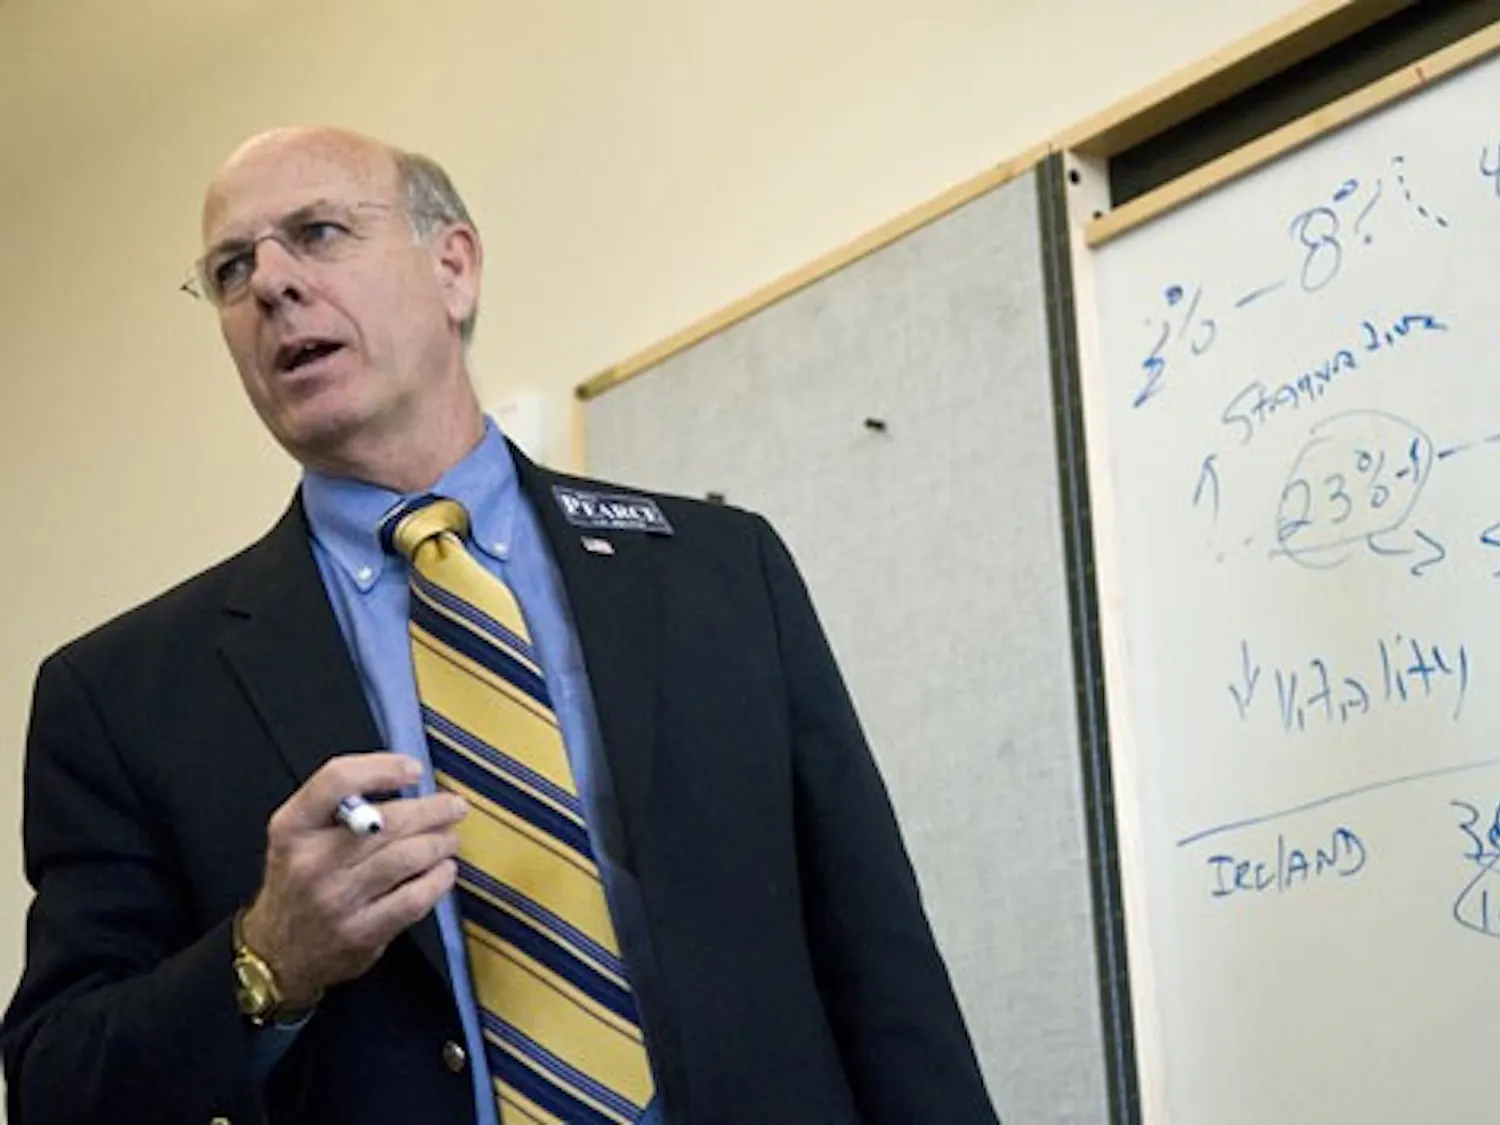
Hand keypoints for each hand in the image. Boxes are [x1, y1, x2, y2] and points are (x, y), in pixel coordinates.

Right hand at [239, 752, 466, 1006]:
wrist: (277, 954)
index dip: (383, 768)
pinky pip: (413, 898)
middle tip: (453, 807)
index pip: (337, 780)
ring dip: (439, 843)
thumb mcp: (297, 838)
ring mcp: (335, 900)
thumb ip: (340, 807)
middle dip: (432, 810)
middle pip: (387, 821)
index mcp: (292, 828)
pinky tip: (443, 871)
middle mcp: (311, 862)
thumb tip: (405, 782)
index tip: (413, 769)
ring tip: (448, 839)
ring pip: (406, 857)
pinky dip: (438, 880)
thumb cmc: (297, 886)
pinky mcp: (360, 933)